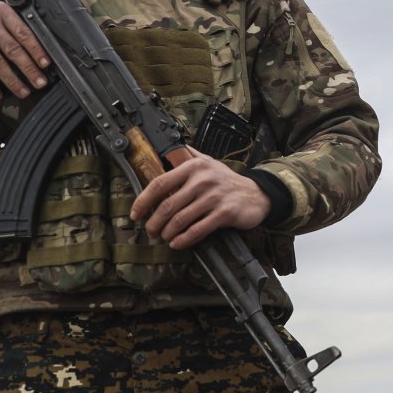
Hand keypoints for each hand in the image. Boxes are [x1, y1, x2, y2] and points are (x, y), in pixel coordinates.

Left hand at [129, 148, 270, 249]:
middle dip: (154, 223)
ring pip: (180, 219)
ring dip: (167, 233)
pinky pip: (197, 230)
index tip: (135, 213)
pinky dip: (183, 239)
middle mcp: (203, 180)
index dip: (143, 201)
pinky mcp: (225, 213)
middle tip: (151, 231)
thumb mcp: (208, 162)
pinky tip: (177, 243)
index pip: (160, 183)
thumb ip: (188, 155)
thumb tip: (167, 149)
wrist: (257, 194)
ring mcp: (214, 197)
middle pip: (168, 205)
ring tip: (164, 237)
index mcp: (194, 167)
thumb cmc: (227, 180)